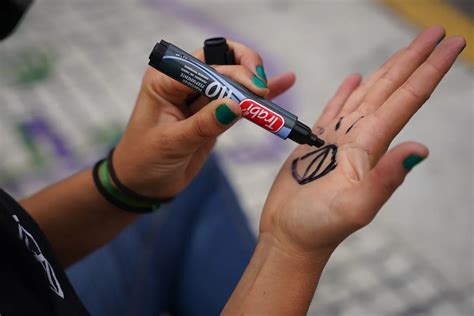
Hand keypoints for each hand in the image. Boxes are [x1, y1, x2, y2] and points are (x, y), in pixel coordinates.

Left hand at [113, 40, 295, 197]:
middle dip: (245, 72)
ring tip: (274, 90)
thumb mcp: (172, 143)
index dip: (232, 72)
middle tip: (263, 91)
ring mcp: (200, 97)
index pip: (205, 65)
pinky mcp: (214, 113)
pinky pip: (239, 101)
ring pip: (234, 79)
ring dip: (256, 83)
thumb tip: (237, 105)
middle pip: (222, 62)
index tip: (254, 90)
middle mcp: (183, 82)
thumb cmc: (145, 161)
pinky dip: (258, 97)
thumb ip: (204, 124)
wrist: (143, 184)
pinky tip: (284, 83)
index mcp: (166, 80)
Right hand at [260, 26, 464, 255]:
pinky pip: (335, 109)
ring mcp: (338, 138)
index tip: (450, 43)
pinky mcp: (316, 141)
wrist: (291, 235)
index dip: (429, 70)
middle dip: (413, 59)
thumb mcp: (355, 207)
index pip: (407, 99)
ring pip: (366, 95)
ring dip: (386, 71)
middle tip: (434, 32)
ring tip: (404, 50)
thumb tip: (421, 150)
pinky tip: (355, 79)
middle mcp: (360, 137)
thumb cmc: (318, 226)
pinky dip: (345, 92)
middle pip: (391, 89)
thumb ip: (385, 178)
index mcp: (371, 145)